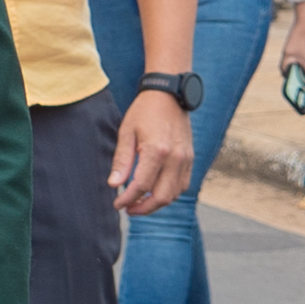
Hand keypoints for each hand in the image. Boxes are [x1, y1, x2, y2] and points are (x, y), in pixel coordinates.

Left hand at [111, 88, 194, 213]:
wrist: (169, 94)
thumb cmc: (144, 111)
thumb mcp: (126, 132)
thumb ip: (121, 160)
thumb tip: (114, 184)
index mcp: (157, 150)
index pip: (141, 186)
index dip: (127, 199)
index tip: (117, 203)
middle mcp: (175, 157)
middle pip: (161, 197)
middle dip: (143, 208)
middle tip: (128, 209)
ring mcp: (185, 159)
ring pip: (174, 194)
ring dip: (157, 203)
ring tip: (140, 202)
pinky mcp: (190, 158)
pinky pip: (183, 185)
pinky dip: (170, 193)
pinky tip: (155, 191)